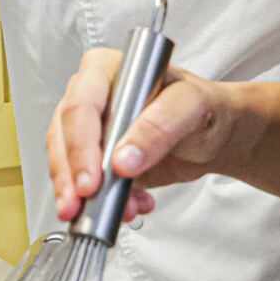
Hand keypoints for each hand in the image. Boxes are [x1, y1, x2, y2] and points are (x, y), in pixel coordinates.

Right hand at [44, 49, 249, 225]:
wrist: (215, 135)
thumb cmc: (204, 107)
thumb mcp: (191, 107)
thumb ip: (158, 126)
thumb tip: (123, 157)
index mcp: (107, 70)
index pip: (80, 105)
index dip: (80, 145)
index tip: (91, 179)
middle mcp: (93, 97)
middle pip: (64, 138)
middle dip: (73, 177)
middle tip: (87, 204)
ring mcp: (92, 130)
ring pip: (68, 165)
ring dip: (88, 197)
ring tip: (121, 211)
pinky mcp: (98, 160)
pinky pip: (85, 185)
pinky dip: (103, 204)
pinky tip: (131, 206)